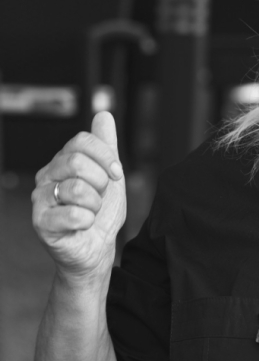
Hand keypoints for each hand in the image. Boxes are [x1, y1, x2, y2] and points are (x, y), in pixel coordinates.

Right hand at [32, 112, 126, 279]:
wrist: (98, 247)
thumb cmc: (102, 211)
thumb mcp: (111, 175)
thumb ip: (106, 146)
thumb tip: (103, 114)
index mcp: (63, 161)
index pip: (82, 140)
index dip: (106, 156)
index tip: (116, 173)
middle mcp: (46, 176)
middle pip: (77, 162)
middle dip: (100, 182)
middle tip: (100, 196)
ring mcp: (41, 199)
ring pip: (77, 188)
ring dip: (95, 204)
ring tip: (91, 211)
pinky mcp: (41, 223)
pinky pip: (74, 214)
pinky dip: (88, 221)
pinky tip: (83, 225)